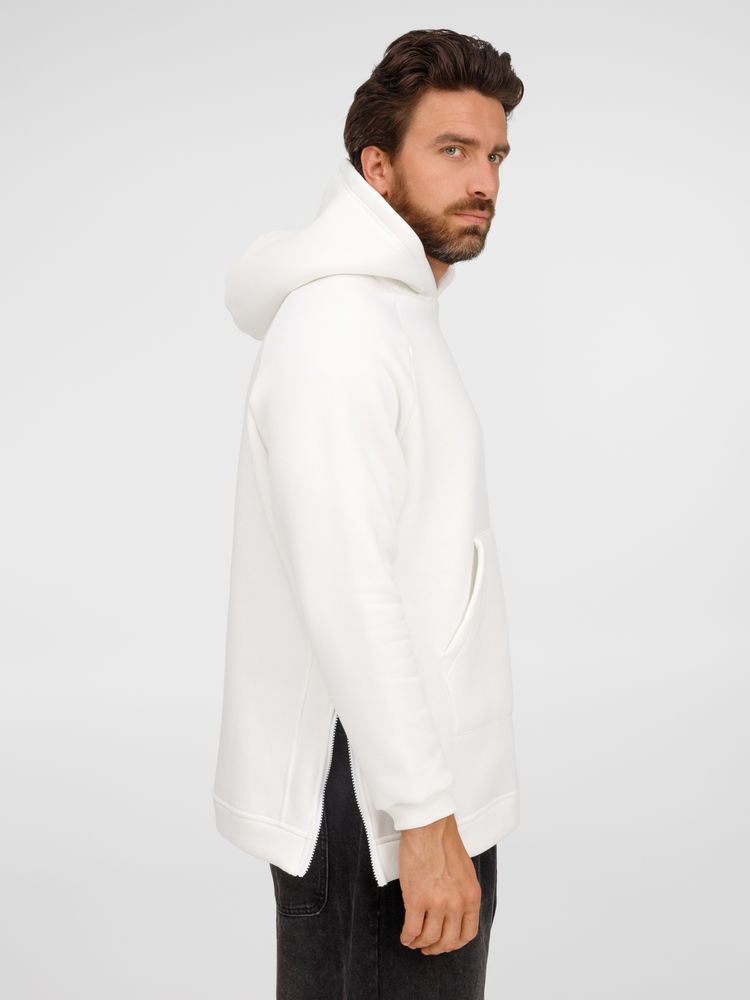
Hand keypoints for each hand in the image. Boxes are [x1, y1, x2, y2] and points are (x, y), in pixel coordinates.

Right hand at [398, 813, 481, 954]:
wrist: (429, 826)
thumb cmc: (444, 843)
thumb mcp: (465, 872)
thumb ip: (462, 894)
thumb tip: (453, 912)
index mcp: (471, 897)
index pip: (467, 934)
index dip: (454, 943)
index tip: (445, 943)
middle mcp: (457, 904)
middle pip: (447, 940)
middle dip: (436, 948)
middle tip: (427, 947)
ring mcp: (437, 903)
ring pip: (428, 938)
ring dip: (419, 943)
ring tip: (414, 941)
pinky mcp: (416, 899)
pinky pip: (412, 929)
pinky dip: (407, 937)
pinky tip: (405, 936)